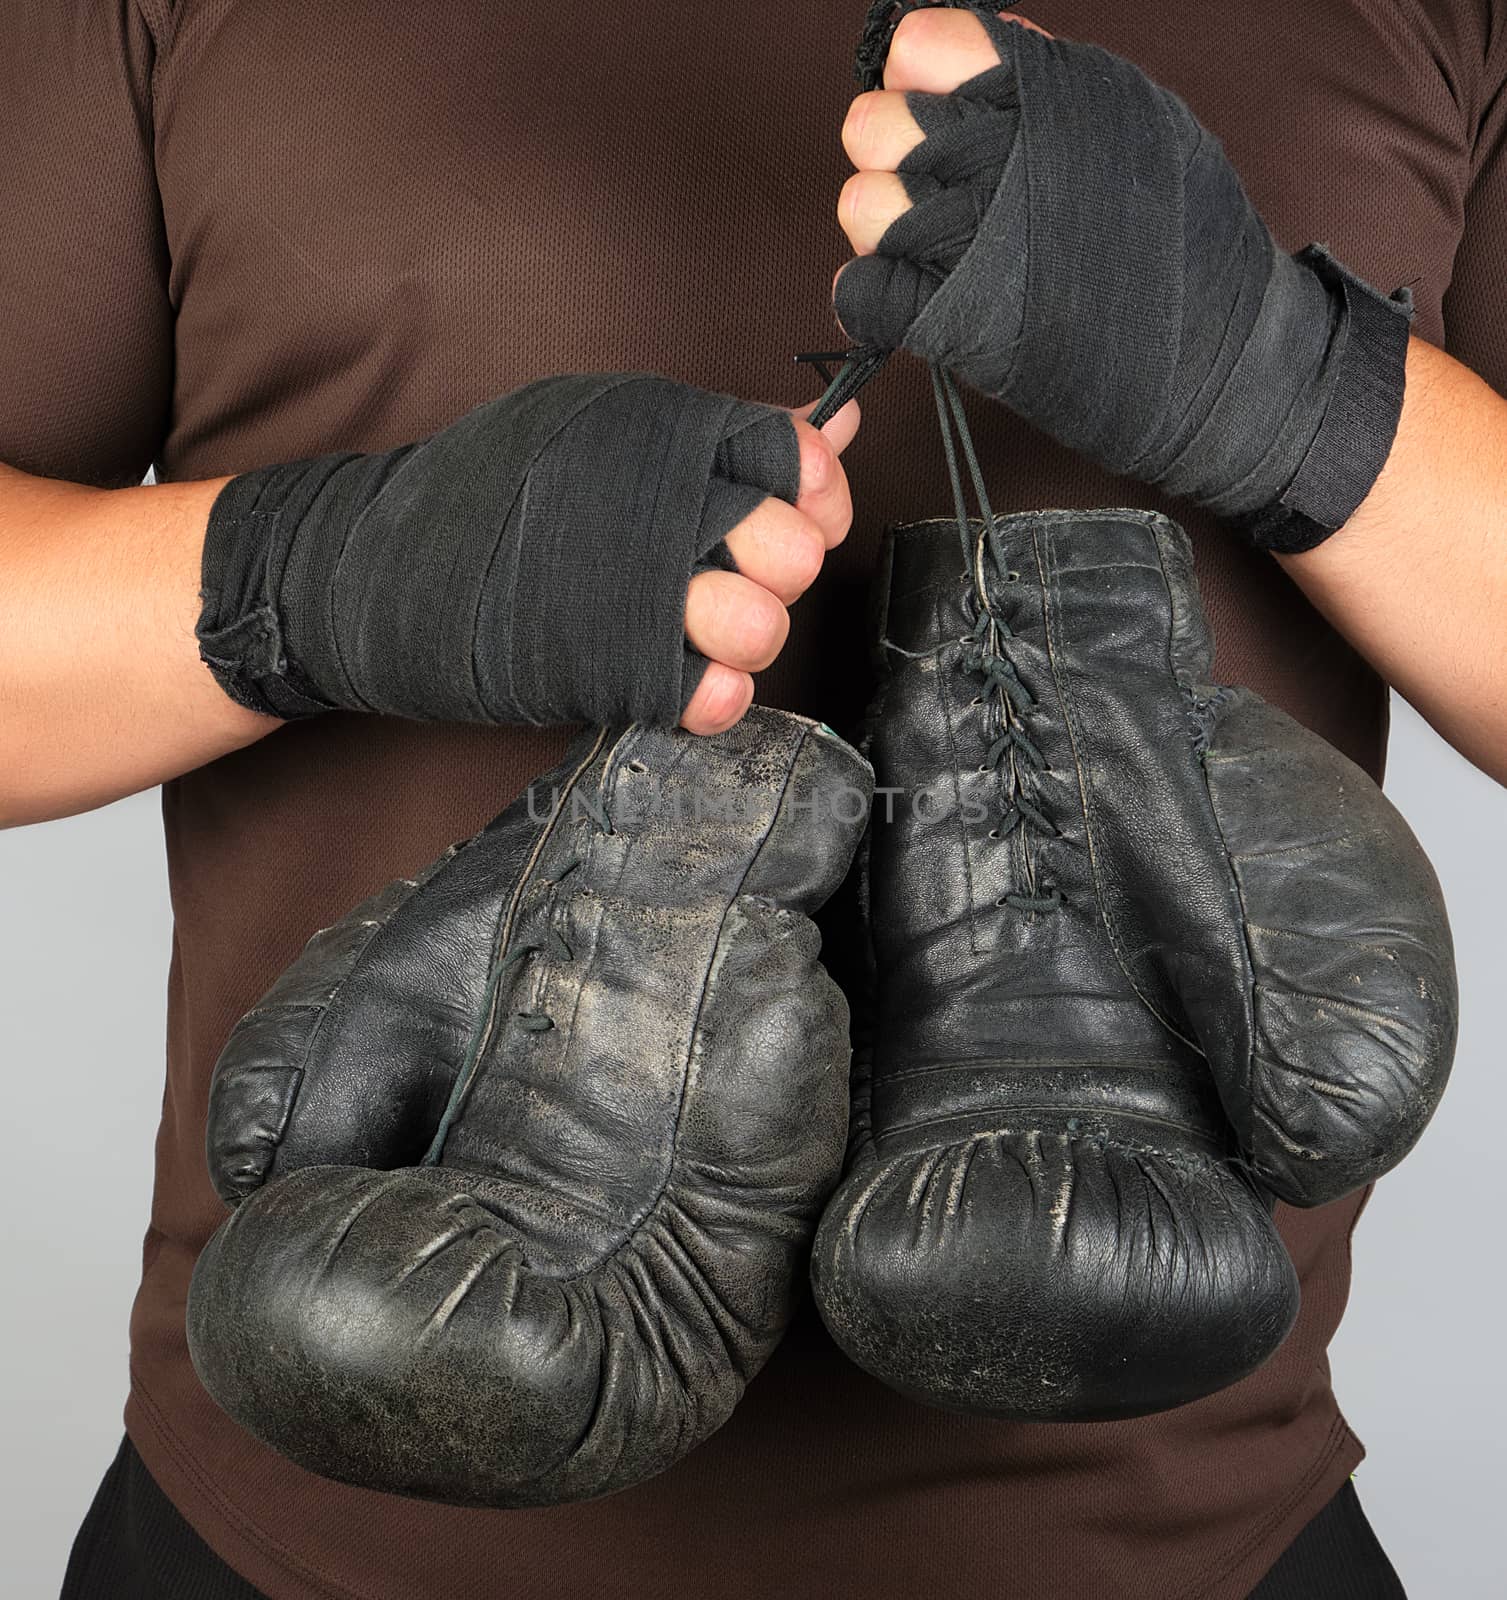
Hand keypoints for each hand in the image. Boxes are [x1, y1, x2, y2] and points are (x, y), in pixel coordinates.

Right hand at [196, 375, 862, 733]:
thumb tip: (839, 422)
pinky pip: (704, 693)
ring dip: (747, 636)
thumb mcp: (608, 430)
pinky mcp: (605, 669)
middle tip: (734, 574)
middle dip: (781, 568)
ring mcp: (631, 592)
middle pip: (790, 546)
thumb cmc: (494, 493)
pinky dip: (712, 695)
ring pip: (759, 625)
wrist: (371, 565)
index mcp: (659, 430)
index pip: (796, 457)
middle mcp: (655, 504)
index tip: (797, 510)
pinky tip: (694, 683)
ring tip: (702, 629)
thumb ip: (727, 434)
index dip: (815, 493)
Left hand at [831, 4, 1412, 550]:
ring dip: (885, 227)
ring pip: (861, 206)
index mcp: (1039, 93)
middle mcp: (993, 158)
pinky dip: (878, 296)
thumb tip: (953, 47)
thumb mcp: (1131, 118)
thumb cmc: (1181, 236)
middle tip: (938, 190)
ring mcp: (965, 244)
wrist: (1213, 355)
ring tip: (937, 249)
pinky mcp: (950, 326)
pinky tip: (916, 298)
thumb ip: (1042, 81)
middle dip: (896, 154)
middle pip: (873, 126)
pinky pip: (861, 291)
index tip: (940, 107)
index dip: (918, 77)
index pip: (918, 46)